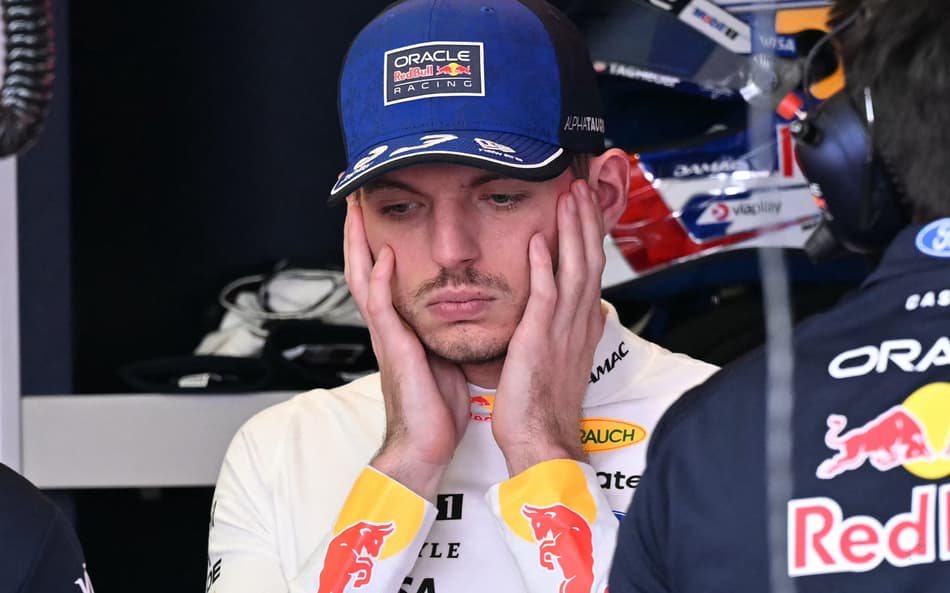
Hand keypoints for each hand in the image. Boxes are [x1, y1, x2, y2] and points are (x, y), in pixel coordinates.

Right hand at [344, 198, 469, 498]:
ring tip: (355, 211)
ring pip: (362, 279)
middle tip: (353, 196)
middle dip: (356, 232)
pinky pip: (382, 307)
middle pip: (361, 268)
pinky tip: (385, 255)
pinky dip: (381, 279)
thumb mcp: (443, 357)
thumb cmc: (436, 407)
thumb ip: (442, 330)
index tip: (374, 211)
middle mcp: (386, 327)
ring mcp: (385, 336)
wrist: (425, 445)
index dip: (375, 242)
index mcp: (399, 328)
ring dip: (357, 244)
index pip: (380, 275)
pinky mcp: (393, 349)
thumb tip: (462, 309)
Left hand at [490, 179, 606, 475]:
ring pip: (573, 268)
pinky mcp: (540, 338)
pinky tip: (537, 239)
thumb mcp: (563, 360)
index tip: (586, 207)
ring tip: (569, 196)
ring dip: (572, 230)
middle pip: (589, 260)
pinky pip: (545, 294)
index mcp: (582, 326)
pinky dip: (543, 265)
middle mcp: (578, 322)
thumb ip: (571, 330)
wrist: (542, 439)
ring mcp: (562, 328)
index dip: (590, 236)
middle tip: (582, 186)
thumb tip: (583, 310)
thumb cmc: (546, 405)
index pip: (591, 271)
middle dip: (586, 221)